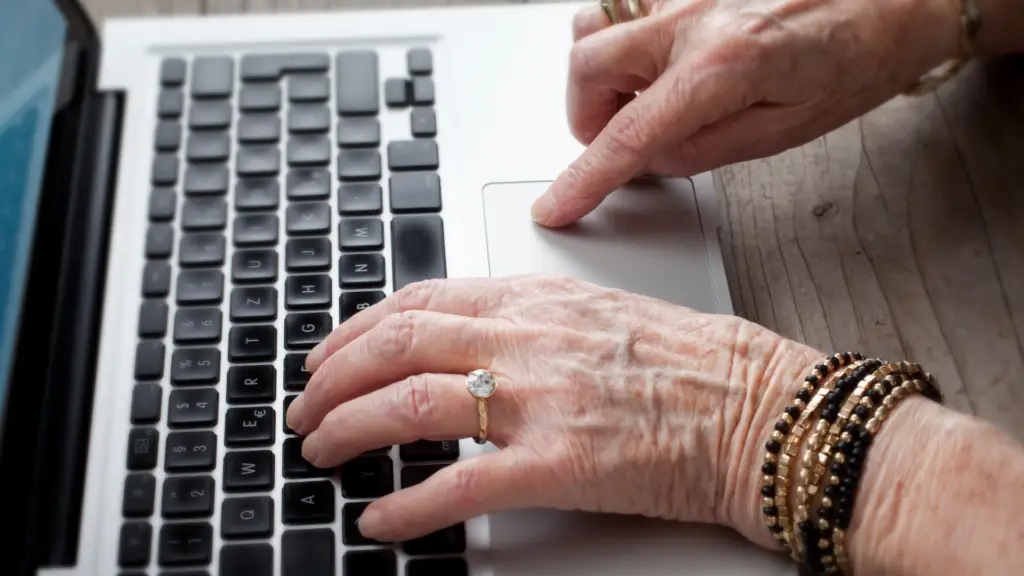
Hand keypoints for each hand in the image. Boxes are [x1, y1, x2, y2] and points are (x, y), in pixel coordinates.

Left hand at [285, 275, 820, 545]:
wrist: (756, 405)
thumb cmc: (692, 360)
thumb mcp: (598, 310)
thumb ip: (528, 317)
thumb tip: (467, 335)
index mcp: (534, 300)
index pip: (419, 301)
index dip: (357, 330)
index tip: (329, 354)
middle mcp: (527, 340)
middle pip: (396, 346)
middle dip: (332, 379)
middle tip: (306, 410)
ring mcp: (540, 400)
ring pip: (411, 405)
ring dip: (351, 431)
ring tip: (323, 454)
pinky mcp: (560, 465)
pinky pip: (460, 485)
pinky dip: (407, 508)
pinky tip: (381, 523)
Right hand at [530, 0, 961, 226]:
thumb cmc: (856, 59)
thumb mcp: (784, 132)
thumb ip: (704, 149)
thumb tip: (650, 158)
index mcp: (723, 65)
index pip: (629, 134)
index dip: (585, 179)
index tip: (556, 206)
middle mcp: (694, 15)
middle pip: (586, 64)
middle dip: (587, 115)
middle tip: (622, 139)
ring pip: (594, 25)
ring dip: (602, 72)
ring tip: (645, 94)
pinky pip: (625, 4)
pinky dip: (626, 38)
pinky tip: (662, 59)